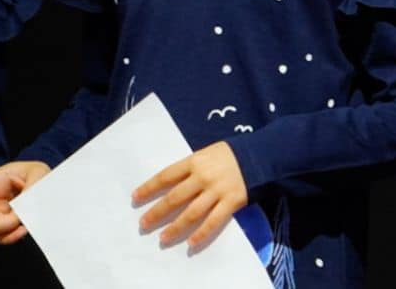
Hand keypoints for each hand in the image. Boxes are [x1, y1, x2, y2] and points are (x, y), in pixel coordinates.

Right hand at [0, 161, 50, 244]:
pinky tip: (23, 230)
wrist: (53, 185)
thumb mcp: (38, 174)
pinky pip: (2, 237)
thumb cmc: (41, 173)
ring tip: (21, 223)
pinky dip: (10, 237)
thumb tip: (18, 213)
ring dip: (3, 231)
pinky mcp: (8, 226)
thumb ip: (29, 191)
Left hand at [133, 141, 247, 249]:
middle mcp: (203, 176)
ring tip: (163, 238)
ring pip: (191, 212)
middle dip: (157, 212)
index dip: (149, 187)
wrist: (259, 156)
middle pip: (174, 197)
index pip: (166, 176)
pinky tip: (191, 242)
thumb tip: (169, 183)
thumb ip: (190, 167)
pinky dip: (201, 233)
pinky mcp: (231, 201)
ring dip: (175, 227)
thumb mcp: (206, 153)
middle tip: (143, 223)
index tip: (135, 198)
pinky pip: (214, 221)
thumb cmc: (228, 155)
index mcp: (194, 161)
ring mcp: (217, 190)